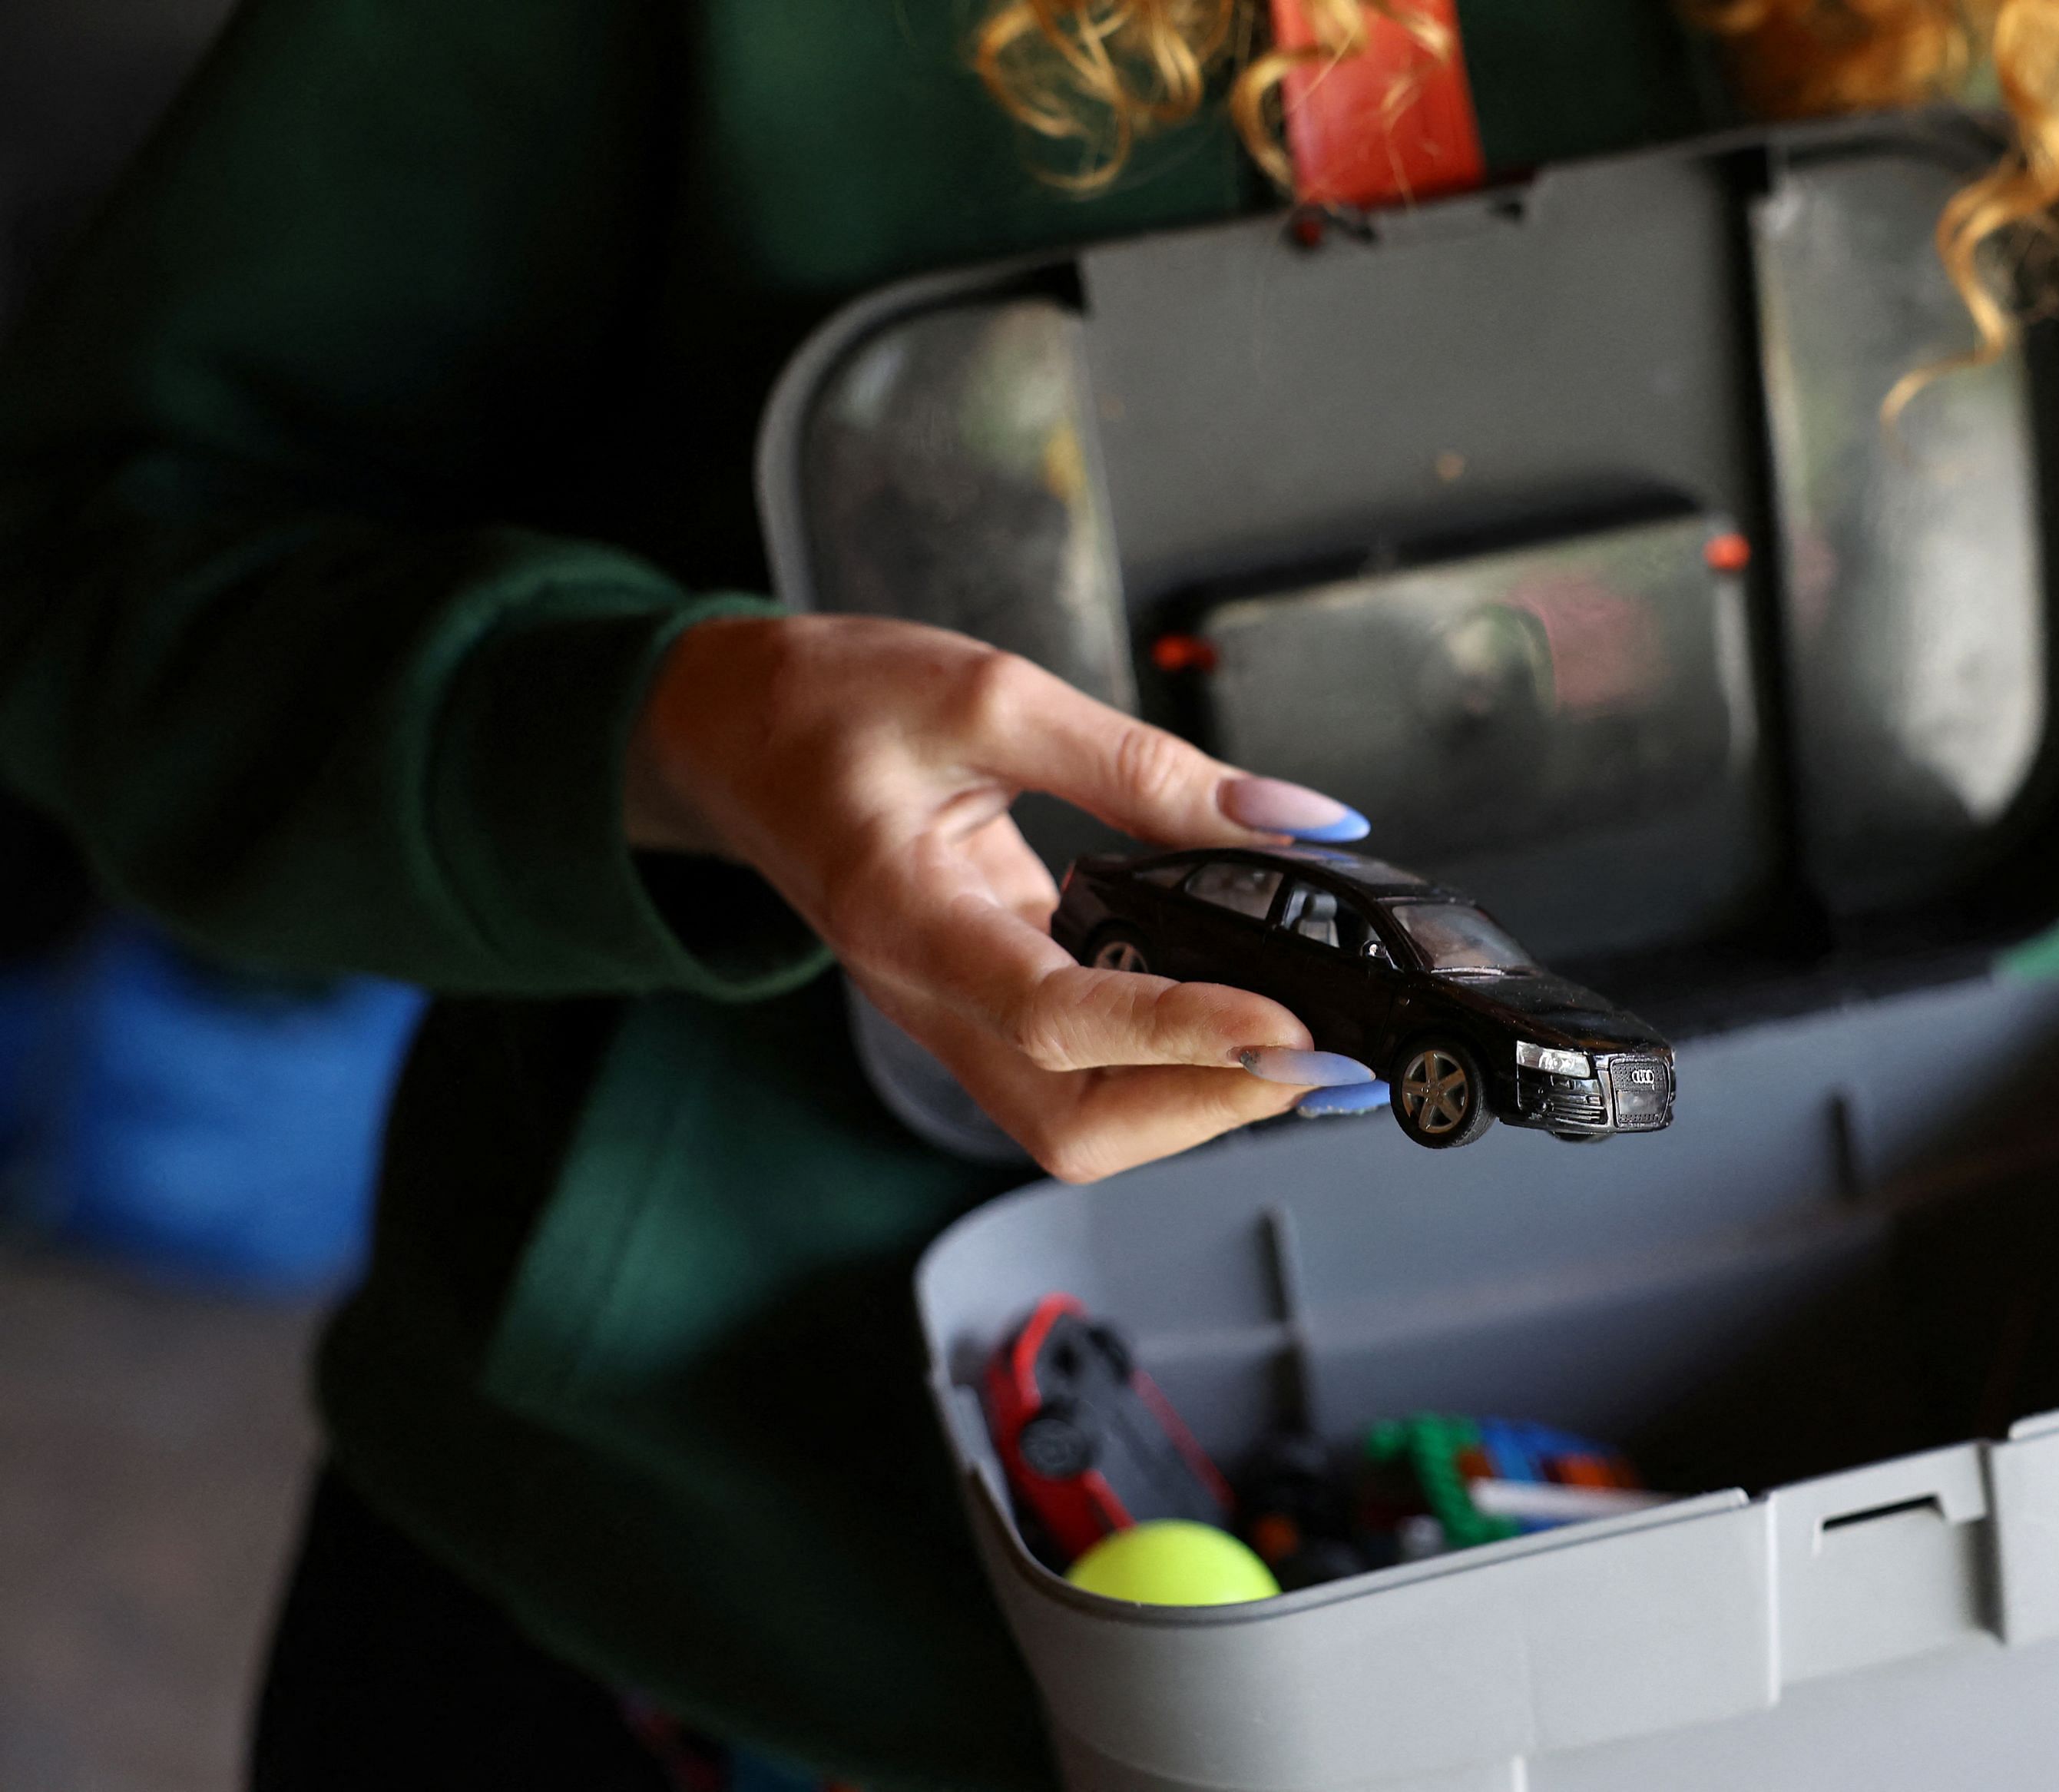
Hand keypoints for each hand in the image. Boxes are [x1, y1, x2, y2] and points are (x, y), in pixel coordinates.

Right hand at [625, 613, 1371, 1181]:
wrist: (731, 735)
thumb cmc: (832, 706)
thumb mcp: (989, 693)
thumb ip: (1142, 764)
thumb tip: (1291, 820)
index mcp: (906, 914)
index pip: (1052, 1017)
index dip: (1175, 1033)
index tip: (1284, 1026)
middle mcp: (924, 995)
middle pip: (1068, 1123)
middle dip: (1202, 1108)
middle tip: (1320, 1055)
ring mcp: (952, 1015)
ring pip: (1075, 1120)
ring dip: (1193, 1101)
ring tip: (1299, 1043)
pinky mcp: (981, 1006)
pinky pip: (1078, 1074)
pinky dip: (1167, 1062)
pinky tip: (1239, 1012)